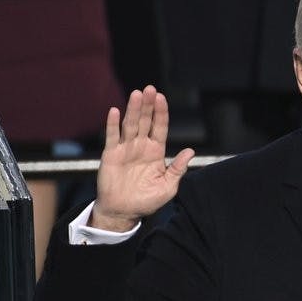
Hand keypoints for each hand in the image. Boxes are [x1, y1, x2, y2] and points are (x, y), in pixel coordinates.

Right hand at [90, 86, 193, 231]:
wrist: (124, 211)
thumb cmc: (147, 200)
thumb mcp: (168, 186)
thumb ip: (178, 168)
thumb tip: (191, 151)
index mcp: (156, 151)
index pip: (160, 127)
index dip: (161, 113)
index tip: (162, 98)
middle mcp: (141, 146)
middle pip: (145, 121)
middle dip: (148, 105)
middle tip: (150, 89)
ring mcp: (126, 149)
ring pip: (130, 125)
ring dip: (133, 109)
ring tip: (137, 94)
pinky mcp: (111, 155)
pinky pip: (112, 137)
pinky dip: (112, 124)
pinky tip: (114, 111)